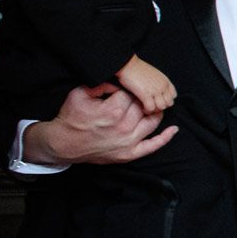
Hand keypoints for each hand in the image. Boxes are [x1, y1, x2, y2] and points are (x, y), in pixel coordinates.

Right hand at [23, 84, 177, 165]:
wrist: (63, 144)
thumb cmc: (71, 118)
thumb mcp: (80, 94)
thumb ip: (100, 84)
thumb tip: (117, 83)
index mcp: (112, 111)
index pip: (130, 94)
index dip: (126, 90)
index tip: (120, 91)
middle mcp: (123, 127)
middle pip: (143, 107)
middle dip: (140, 100)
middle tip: (134, 98)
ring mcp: (129, 142)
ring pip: (151, 122)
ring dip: (155, 112)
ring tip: (154, 106)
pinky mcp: (129, 154)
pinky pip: (153, 146)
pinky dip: (165, 137)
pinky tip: (173, 129)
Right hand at [115, 55, 175, 114]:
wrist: (127, 64)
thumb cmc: (138, 69)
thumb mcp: (154, 74)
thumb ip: (159, 83)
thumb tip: (158, 93)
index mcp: (165, 81)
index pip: (173, 96)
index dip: (166, 100)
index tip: (158, 100)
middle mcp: (162, 86)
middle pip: (169, 103)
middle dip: (161, 106)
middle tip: (152, 105)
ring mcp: (155, 90)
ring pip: (161, 107)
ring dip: (154, 109)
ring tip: (147, 107)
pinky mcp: (145, 94)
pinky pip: (151, 108)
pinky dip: (147, 110)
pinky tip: (142, 107)